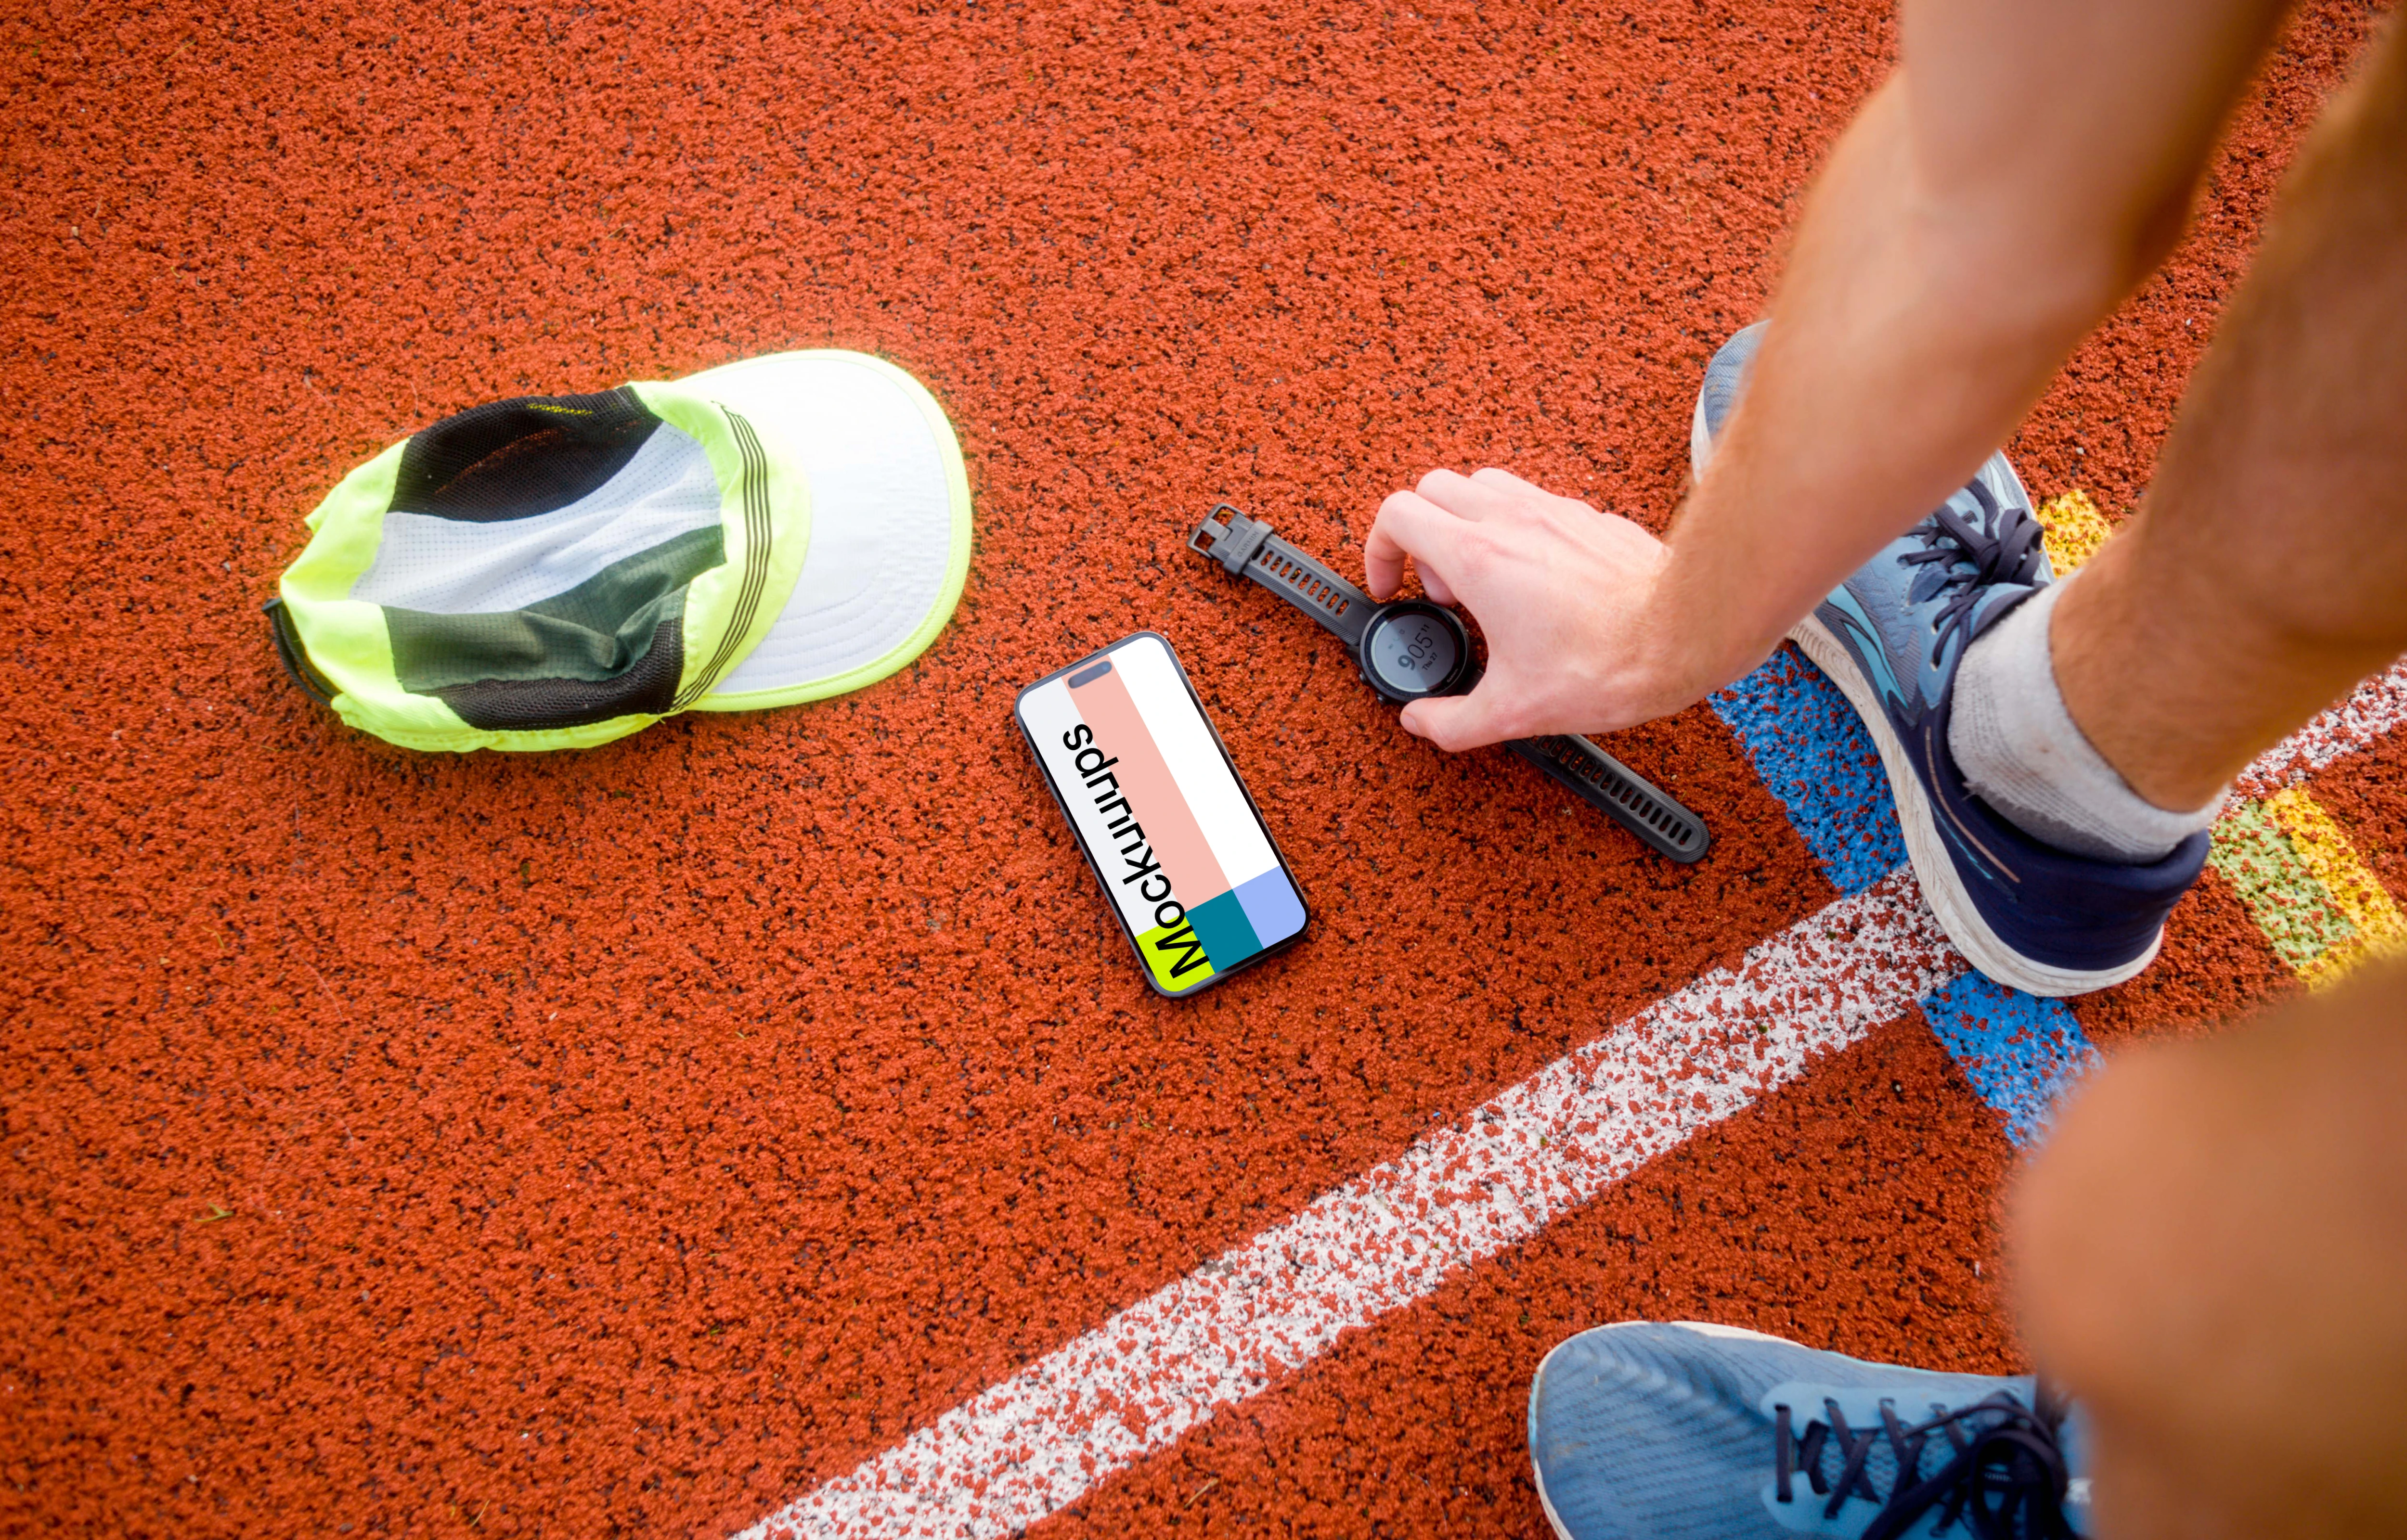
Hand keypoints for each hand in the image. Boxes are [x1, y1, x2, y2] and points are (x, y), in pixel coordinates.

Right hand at [1362, 468, 1706, 749]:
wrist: (1686, 632)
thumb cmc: (1610, 662)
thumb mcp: (1515, 710)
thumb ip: (1452, 721)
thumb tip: (1421, 722)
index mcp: (1480, 557)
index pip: (1399, 514)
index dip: (1379, 551)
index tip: (1390, 587)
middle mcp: (1513, 519)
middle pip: (1433, 488)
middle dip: (1420, 536)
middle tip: (1441, 590)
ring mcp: (1553, 511)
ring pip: (1483, 484)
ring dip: (1466, 523)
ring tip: (1484, 580)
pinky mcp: (1589, 517)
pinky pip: (1533, 501)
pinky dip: (1515, 527)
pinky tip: (1536, 579)